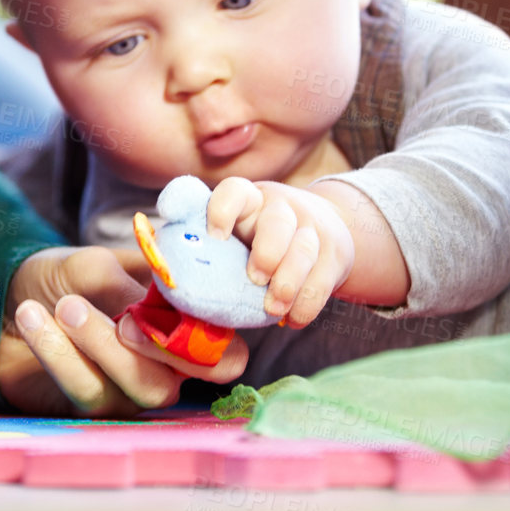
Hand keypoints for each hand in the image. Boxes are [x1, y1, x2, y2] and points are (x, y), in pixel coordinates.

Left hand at [0, 246, 246, 417]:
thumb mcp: (98, 265)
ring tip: (63, 305)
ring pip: (135, 389)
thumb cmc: (64, 277)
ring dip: (98, 345)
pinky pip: (86, 391)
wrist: (5, 294)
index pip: (226, 355)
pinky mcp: (87, 408)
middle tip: (113, 314)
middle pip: (178, 381)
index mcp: (181, 329)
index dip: (212, 344)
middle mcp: (162, 369)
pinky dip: (59, 352)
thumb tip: (155, 309)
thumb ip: (134, 287)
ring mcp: (125, 393)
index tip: (171, 308)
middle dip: (149, 347)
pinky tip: (33, 317)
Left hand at [203, 178, 355, 328]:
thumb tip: (174, 277)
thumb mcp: (237, 230)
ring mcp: (311, 228)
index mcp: (248, 200)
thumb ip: (210, 248)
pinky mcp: (335, 252)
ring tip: (272, 309)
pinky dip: (307, 304)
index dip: (222, 211)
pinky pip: (324, 278)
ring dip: (288, 284)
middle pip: (277, 222)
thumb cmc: (258, 237)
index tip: (214, 237)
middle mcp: (281, 207)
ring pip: (304, 250)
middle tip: (254, 279)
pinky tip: (292, 318)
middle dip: (267, 253)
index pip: (235, 191)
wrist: (320, 226)